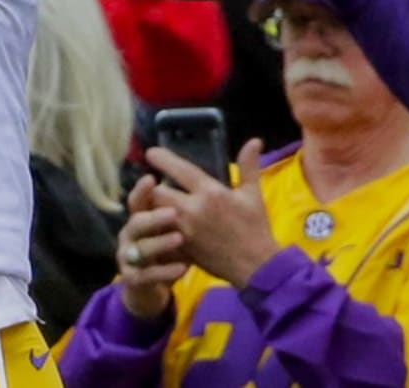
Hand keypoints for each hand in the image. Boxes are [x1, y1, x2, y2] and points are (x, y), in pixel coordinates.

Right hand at [117, 173, 188, 320]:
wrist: (151, 288)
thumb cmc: (166, 251)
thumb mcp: (172, 228)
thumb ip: (179, 208)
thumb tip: (203, 183)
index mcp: (140, 219)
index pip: (138, 200)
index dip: (142, 190)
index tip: (152, 178)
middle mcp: (130, 235)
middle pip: (136, 221)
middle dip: (154, 217)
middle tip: (174, 213)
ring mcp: (129, 257)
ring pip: (140, 248)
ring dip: (160, 242)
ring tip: (180, 239)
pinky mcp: (133, 279)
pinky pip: (147, 275)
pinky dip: (164, 271)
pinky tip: (183, 268)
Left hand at [146, 139, 279, 288]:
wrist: (257, 266)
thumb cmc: (256, 228)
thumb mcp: (253, 195)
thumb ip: (249, 166)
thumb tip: (255, 141)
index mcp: (210, 192)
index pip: (179, 169)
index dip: (162, 159)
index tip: (151, 152)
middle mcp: (193, 209)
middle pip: (158, 191)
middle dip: (156, 187)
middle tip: (160, 186)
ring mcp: (185, 230)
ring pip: (155, 213)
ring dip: (155, 207)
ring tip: (161, 204)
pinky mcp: (182, 248)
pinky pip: (161, 233)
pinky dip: (160, 227)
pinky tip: (163, 225)